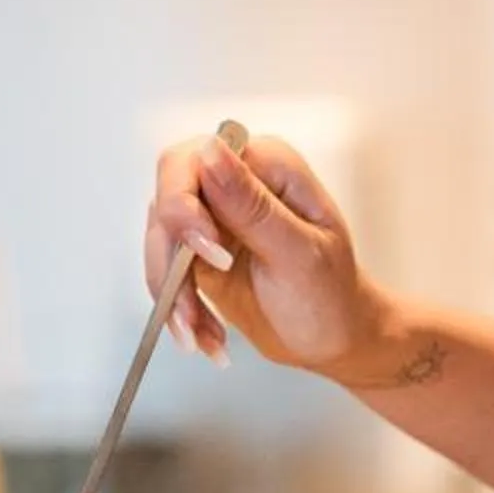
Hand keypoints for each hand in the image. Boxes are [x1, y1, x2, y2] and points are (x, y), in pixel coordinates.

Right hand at [145, 135, 389, 375]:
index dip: (185, 204)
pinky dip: (178, 309)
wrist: (332, 339)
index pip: (195, 160)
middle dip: (171, 258)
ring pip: (162, 241)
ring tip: (201, 336)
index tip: (210, 255)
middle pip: (167, 199)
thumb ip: (253, 206)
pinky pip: (167, 273)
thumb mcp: (299, 253)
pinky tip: (204, 337)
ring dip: (173, 295)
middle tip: (191, 308)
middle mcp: (235, 183)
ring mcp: (213, 218)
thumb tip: (210, 153)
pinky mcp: (199, 254)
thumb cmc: (332, 296)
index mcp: (266, 166)